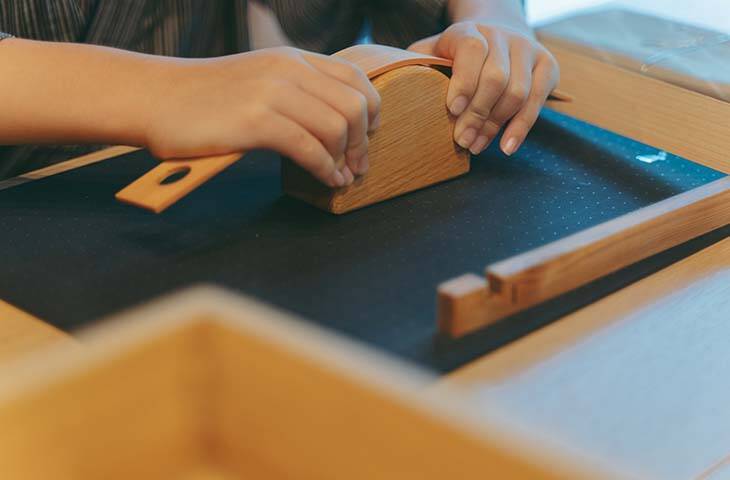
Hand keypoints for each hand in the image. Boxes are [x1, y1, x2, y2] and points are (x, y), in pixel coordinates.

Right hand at [145, 47, 380, 187]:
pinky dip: (325, 170)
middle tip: (359, 166)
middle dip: (363, 142)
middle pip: (353, 106)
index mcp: (291, 59)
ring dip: (346, 160)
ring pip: (336, 128)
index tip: (369, 135)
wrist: (155, 98)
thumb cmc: (204, 98)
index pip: (354, 77)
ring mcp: (271, 93)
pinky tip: (327, 180)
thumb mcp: (257, 80)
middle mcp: (287, 70)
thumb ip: (294, 91)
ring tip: (343, 177)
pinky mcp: (255, 121)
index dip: (371, 110)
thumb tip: (332, 123)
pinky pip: (309, 149)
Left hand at [409, 22, 558, 155]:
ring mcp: (528, 50)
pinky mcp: (548, 66)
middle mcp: (503, 36)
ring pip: (517, 92)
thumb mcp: (433, 52)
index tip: (452, 110)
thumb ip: (416, 64)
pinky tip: (506, 146)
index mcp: (470, 31)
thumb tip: (391, 85)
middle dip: (477, 114)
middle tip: (461, 140)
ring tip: (476, 146)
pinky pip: (537, 101)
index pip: (471, 50)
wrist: (498, 35)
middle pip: (495, 78)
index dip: (463, 82)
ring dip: (495, 125)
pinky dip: (521, 127)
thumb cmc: (456, 54)